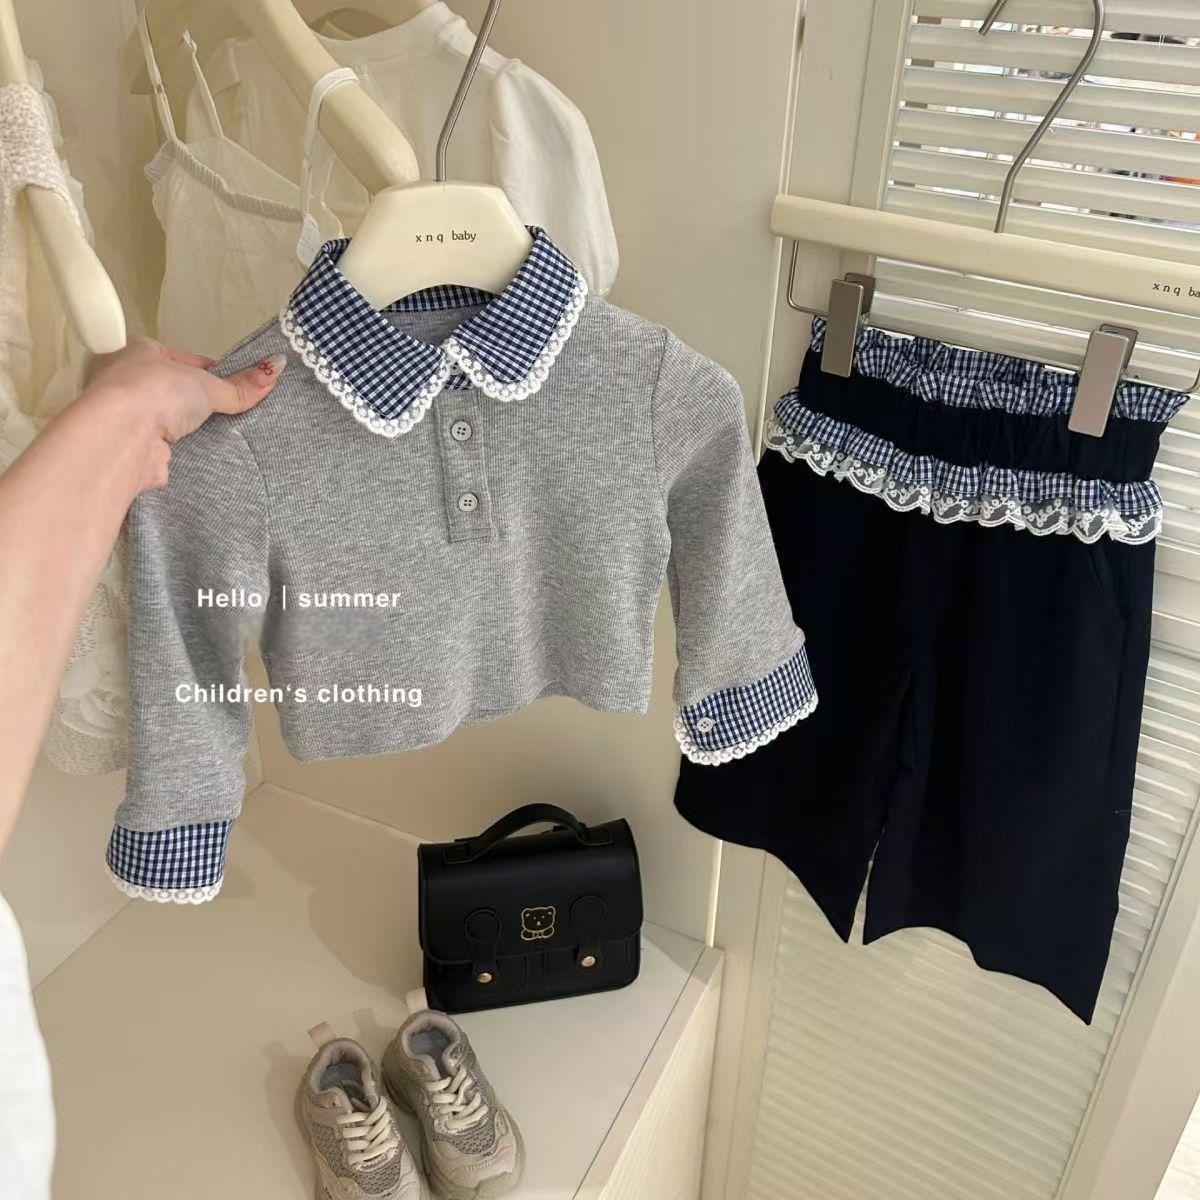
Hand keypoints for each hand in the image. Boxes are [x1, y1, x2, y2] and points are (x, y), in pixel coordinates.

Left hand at [76, 336, 286, 491]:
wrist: (122, 436)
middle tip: (231, 410)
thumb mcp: (206, 383)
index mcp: (135, 350)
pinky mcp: (131, 447)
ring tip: (221, 432)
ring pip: (171, 421)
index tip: (235, 384)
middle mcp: (123, 382)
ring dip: (193, 428)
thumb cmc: (150, 391)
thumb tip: (275, 369)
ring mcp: (125, 416)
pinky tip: (203, 452)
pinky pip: (167, 447)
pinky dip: (185, 451)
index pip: (181, 360)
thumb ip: (240, 385)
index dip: (210, 372)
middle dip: (202, 403)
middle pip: (175, 391)